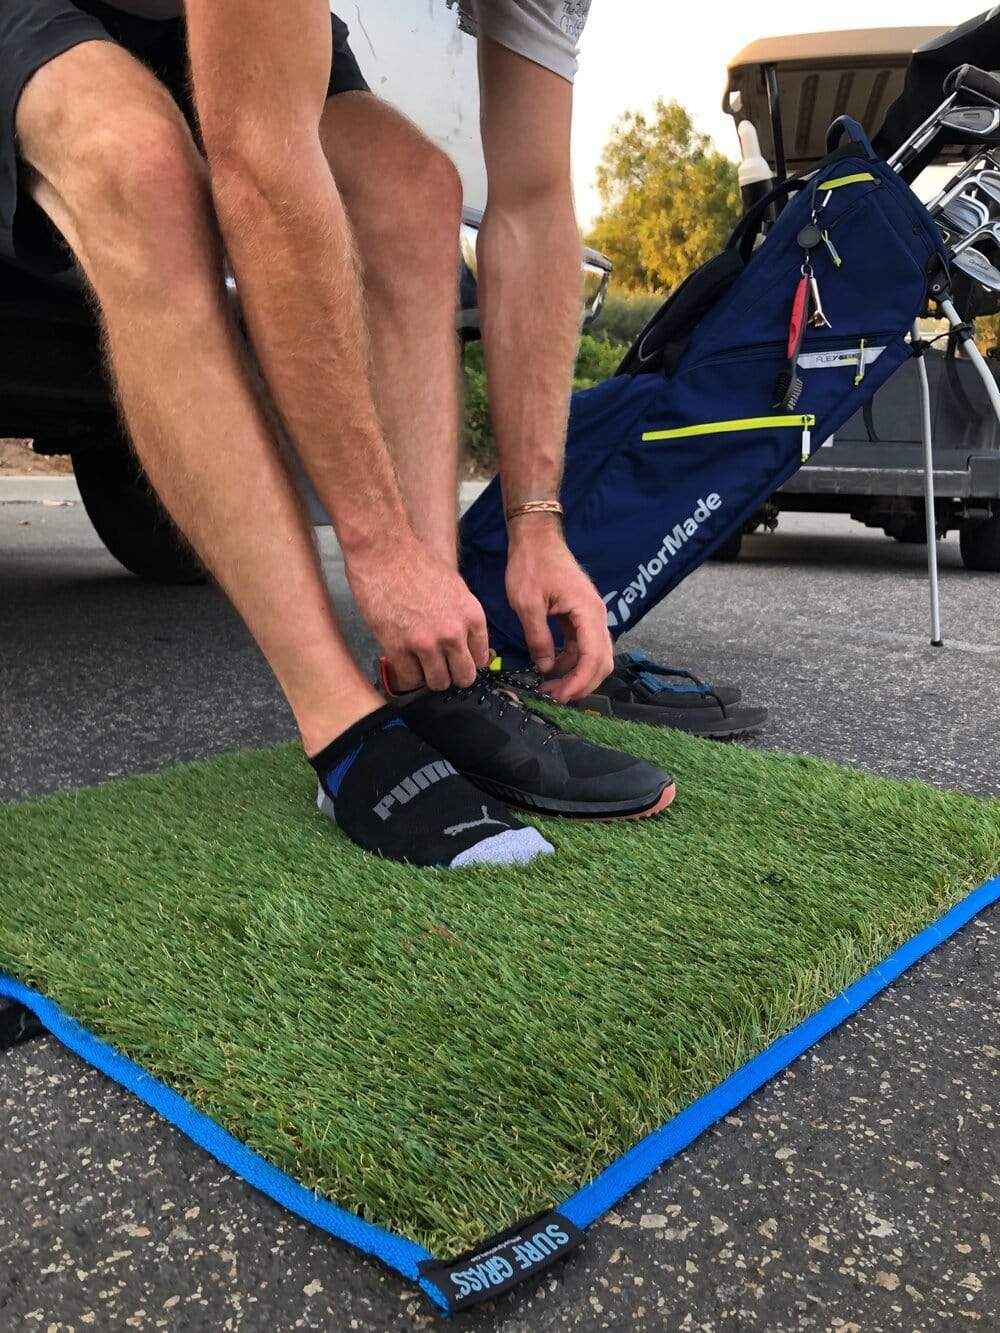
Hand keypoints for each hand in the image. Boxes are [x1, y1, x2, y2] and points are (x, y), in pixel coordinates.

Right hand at [346, 535, 490, 691]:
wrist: (385, 551)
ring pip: (437, 683)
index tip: (456, 660)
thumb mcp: (456, 588)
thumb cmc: (417, 564)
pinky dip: (406, 675)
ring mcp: (426, 642)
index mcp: (472, 616)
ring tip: (419, 664)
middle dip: (452, 675)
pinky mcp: (398, 647)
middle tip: (438, 667)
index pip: (481, 659)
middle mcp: (453, 632)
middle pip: (463, 677)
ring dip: (429, 677)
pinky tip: (403, 662)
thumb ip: (464, 618)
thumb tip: (466, 643)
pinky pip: (409, 679)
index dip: (467, 662)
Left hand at [505, 518, 613, 702]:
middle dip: (581, 683)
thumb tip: (545, 667)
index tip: (560, 696)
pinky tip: (551, 667)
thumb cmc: (532, 564)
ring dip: (576, 674)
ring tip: (550, 686)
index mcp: (588, 611)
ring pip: (594, 655)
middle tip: (555, 697)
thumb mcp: (528, 604)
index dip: (579, 682)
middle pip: (601, 661)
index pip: (593, 657)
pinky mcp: (580, 615)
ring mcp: (590, 615)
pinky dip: (571, 660)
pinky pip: (582, 645)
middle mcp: (596, 615)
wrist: (536, 538)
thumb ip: (538, 638)